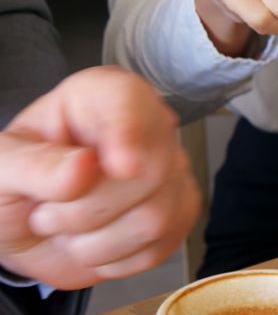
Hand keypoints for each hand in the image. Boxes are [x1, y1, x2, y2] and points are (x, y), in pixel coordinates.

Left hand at [0, 67, 200, 289]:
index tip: (122, 166)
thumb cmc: (15, 185)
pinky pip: (160, 245)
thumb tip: (80, 167)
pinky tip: (96, 241)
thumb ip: (32, 166)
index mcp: (99, 98)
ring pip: (155, 217)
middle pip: (149, 172)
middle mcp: (145, 127)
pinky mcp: (178, 211)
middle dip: (86, 211)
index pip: (129, 101)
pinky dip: (115, 259)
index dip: (129, 133)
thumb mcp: (0, 168)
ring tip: (69, 229)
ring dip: (96, 242)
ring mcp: (169, 170)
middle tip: (49, 212)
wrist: (27, 231)